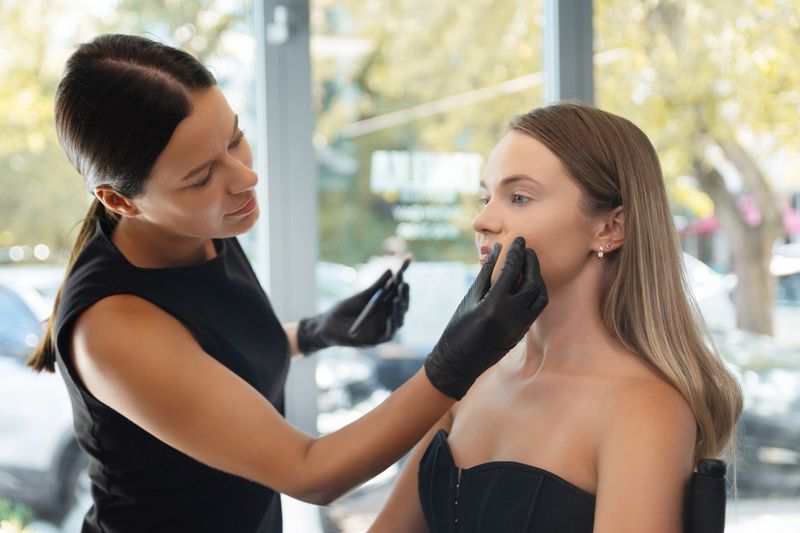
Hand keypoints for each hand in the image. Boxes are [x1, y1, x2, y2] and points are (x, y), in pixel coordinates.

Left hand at [297, 269, 409, 353]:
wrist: (328, 326)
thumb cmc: (343, 310)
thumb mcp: (360, 297)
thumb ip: (375, 287)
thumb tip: (390, 271)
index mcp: (383, 304)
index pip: (398, 293)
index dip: (402, 283)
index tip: (404, 272)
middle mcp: (386, 315)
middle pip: (400, 306)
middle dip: (403, 296)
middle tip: (403, 285)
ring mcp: (383, 328)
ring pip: (398, 320)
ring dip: (399, 310)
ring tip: (397, 299)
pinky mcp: (377, 339)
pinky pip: (388, 334)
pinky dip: (391, 326)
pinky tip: (390, 316)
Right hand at [424, 237, 547, 398]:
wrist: (459, 362)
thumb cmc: (458, 328)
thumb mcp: (470, 298)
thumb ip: (486, 274)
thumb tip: (496, 251)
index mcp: (494, 305)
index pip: (511, 271)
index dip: (515, 252)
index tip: (518, 239)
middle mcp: (511, 316)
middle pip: (531, 282)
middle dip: (531, 262)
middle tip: (527, 249)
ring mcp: (520, 326)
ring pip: (539, 296)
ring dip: (537, 277)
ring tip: (529, 265)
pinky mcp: (522, 332)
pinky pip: (536, 308)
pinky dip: (535, 292)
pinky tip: (527, 283)